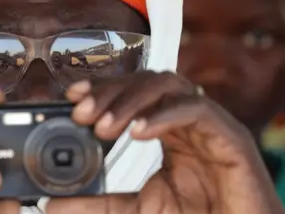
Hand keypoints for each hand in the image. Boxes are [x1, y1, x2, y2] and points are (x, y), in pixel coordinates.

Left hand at [47, 71, 284, 213]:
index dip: (103, 89)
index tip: (72, 98)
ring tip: (104, 127)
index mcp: (167, 130)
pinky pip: (196, 110)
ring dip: (131, 100)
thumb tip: (53, 204)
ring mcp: (210, 125)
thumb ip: (100, 204)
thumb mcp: (138, 211)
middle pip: (146, 82)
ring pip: (168, 86)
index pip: (133, 93)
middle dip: (110, 92)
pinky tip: (138, 133)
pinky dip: (164, 116)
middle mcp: (187, 120)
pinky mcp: (232, 138)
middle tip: (81, 113)